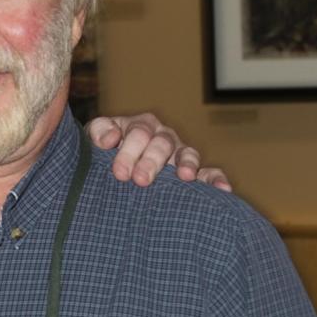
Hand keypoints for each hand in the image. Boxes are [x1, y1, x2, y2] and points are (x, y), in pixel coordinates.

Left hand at [86, 113, 231, 191]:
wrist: (110, 166)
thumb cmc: (102, 152)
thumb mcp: (94, 139)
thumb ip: (99, 132)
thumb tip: (110, 138)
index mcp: (140, 126)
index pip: (138, 133)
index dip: (129, 151)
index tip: (119, 172)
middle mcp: (162, 137)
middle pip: (162, 144)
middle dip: (151, 161)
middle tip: (140, 180)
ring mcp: (179, 153)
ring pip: (188, 153)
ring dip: (186, 164)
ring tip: (184, 177)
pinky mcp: (193, 171)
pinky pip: (209, 172)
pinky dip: (216, 179)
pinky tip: (222, 190)